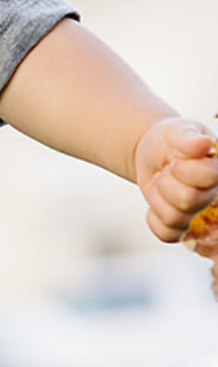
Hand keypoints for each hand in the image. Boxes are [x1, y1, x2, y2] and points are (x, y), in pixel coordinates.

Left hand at [133, 117, 217, 242]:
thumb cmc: (171, 139)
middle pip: (189, 200)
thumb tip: (205, 144)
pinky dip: (154, 220)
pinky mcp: (181, 224)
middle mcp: (213, 192)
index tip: (174, 159)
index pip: (209, 177)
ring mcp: (197, 211)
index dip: (183, 169)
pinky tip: (156, 200)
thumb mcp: (176, 131)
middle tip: (166, 169)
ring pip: (175, 218)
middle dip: (166, 182)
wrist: (154, 151)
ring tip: (161, 182)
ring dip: (158, 198)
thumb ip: (188, 139)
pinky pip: (168, 235)